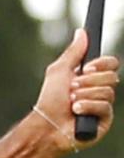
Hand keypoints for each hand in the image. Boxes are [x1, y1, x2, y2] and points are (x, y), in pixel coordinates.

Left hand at [33, 28, 118, 151]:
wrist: (46, 125)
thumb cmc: (49, 100)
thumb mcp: (59, 71)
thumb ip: (73, 52)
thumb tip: (82, 32)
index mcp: (91, 77)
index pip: (111, 63)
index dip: (103, 64)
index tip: (87, 67)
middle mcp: (99, 90)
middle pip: (112, 76)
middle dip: (89, 82)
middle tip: (72, 89)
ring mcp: (103, 105)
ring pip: (108, 92)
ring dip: (85, 96)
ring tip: (71, 103)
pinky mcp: (104, 120)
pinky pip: (105, 107)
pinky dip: (88, 107)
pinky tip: (76, 112)